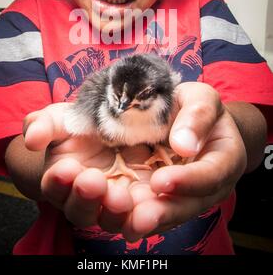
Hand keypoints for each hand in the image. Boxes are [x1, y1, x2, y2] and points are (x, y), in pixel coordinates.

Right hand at [23, 103, 157, 234]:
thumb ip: (43, 125)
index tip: (65, 168)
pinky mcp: (141, 202)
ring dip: (113, 212)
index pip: (54, 186)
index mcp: (61, 179)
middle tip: (92, 181)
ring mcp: (113, 202)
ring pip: (110, 219)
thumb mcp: (60, 118)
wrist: (114, 125)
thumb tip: (32, 139)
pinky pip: (141, 217)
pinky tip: (148, 209)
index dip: (58, 181)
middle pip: (80, 210)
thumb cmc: (79, 123)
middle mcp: (85, 198)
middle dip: (85, 198)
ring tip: (120, 198)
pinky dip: (143, 218)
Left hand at [120, 82, 247, 240]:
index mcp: (223, 161)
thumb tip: (183, 144)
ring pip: (154, 218)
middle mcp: (199, 189)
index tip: (162, 181)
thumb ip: (198, 116)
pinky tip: (93, 200)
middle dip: (159, 214)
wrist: (179, 118)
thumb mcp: (201, 98)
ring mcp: (170, 197)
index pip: (212, 176)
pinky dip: (111, 209)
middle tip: (138, 216)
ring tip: (111, 207)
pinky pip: (128, 212)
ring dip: (130, 218)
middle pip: (183, 209)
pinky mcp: (143, 197)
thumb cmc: (193, 107)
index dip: (188, 182)